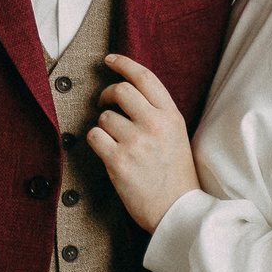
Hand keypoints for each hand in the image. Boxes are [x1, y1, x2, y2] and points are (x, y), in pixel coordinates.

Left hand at [88, 54, 201, 229]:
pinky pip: (94, 136)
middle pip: (120, 90)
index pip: (144, 77)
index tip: (109, 60)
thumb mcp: (177, 135)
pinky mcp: (118, 160)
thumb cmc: (175, 174)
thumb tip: (129, 91)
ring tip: (116, 142)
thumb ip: (157, 113)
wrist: (178, 210)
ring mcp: (136, 142)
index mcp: (171, 116)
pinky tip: (107, 152)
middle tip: (105, 103)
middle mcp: (155, 124)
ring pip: (104, 116)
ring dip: (104, 126)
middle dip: (107, 94)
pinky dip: (96, 142)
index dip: (123, 63)